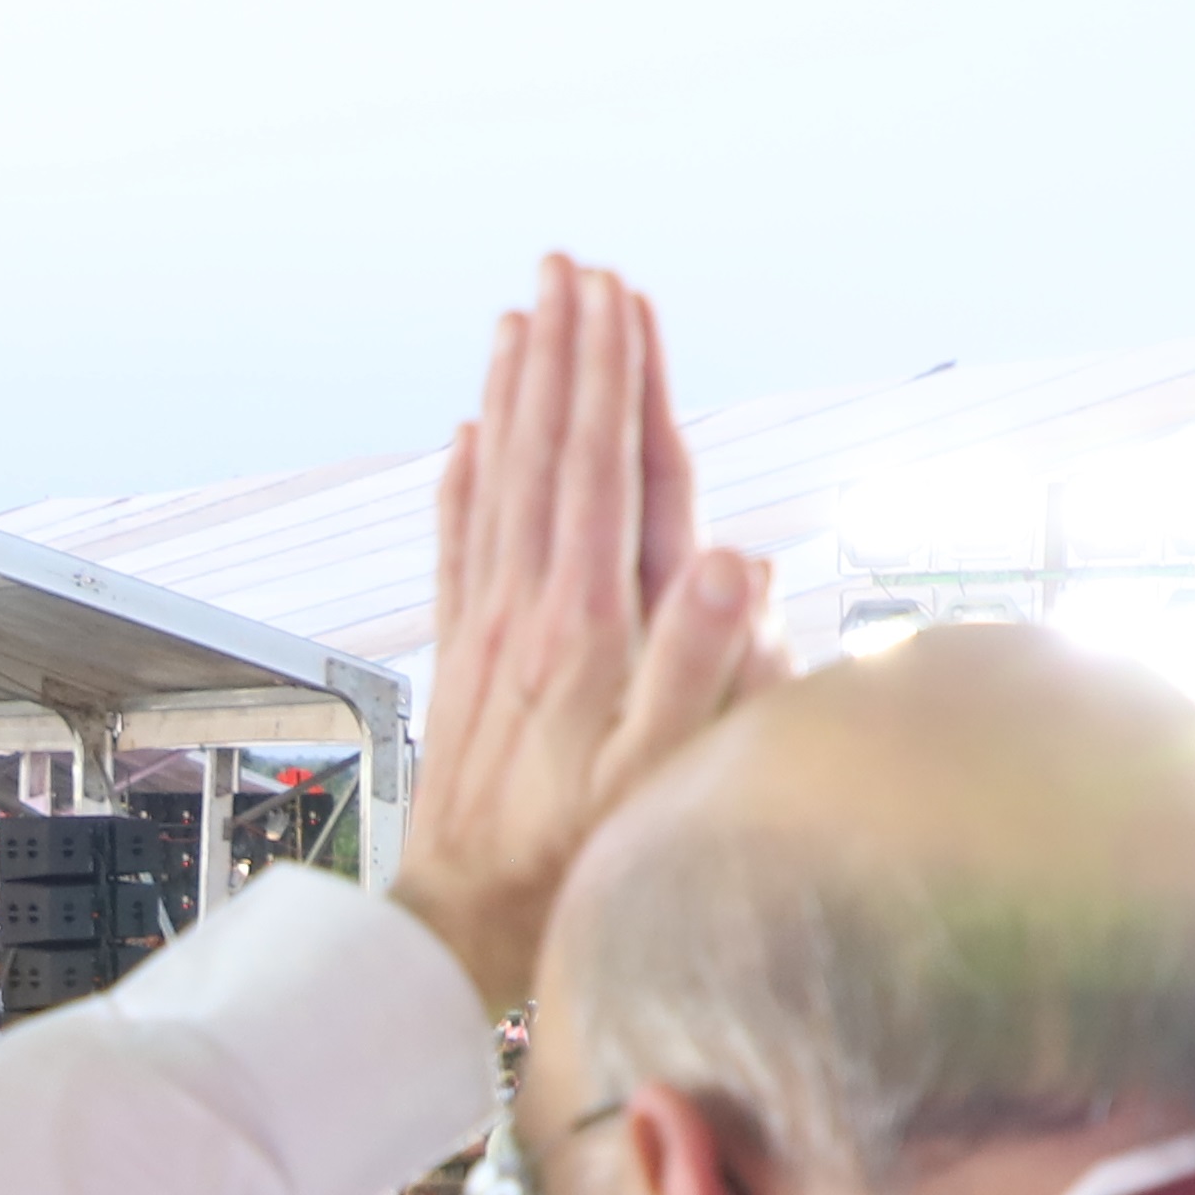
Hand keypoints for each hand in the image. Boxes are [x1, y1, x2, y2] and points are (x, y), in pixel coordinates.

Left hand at [392, 256, 768, 1010]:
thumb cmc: (576, 861)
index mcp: (587, 625)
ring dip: (514, 394)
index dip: (618, 379)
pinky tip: (464, 439)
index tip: (621, 299)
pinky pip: (458, 545)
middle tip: (571, 268)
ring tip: (521, 317)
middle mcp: (528, 610)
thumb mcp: (663, 774)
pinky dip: (463, 481)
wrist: (461, 926)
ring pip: (498, 481)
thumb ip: (702, 666)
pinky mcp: (458, 661)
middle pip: (549, 452)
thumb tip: (737, 558)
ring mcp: (486, 630)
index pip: (608, 470)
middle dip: (565, 354)